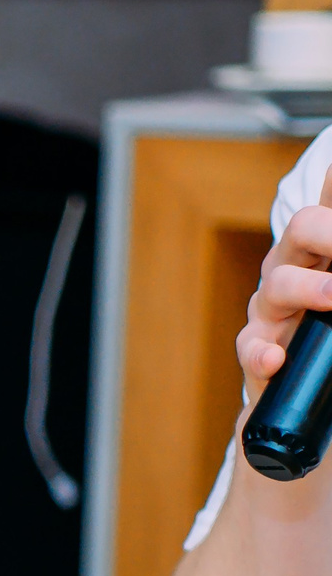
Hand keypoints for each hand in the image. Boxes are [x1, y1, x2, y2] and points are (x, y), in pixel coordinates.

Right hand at [238, 170, 331, 403]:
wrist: (311, 375)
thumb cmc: (330, 321)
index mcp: (322, 241)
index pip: (328, 200)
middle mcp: (293, 263)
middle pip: (303, 227)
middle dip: (329, 233)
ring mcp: (271, 305)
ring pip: (278, 285)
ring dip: (307, 289)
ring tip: (331, 296)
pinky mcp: (257, 346)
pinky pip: (251, 345)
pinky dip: (262, 352)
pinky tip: (275, 358)